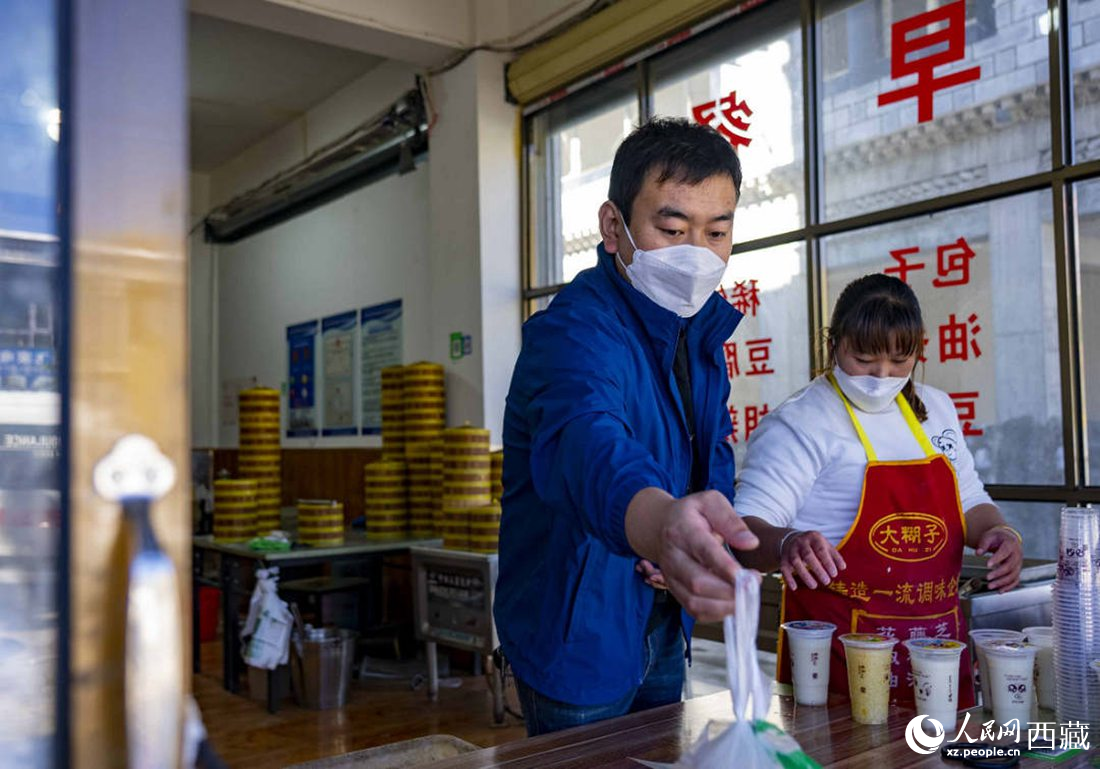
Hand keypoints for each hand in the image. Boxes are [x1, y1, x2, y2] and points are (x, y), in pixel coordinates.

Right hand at [628, 489, 759, 622]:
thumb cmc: (690, 514)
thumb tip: (750, 543)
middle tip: (753, 585)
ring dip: (724, 605)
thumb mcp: (711, 502)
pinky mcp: (674, 590)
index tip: (745, 577)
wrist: (659, 526)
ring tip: (745, 597)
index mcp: (683, 531)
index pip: (703, 551)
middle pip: (697, 582)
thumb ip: (731, 521)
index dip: (724, 567)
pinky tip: (731, 603)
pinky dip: (715, 613)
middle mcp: (673, 556)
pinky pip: (694, 610)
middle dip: (730, 590)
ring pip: (694, 601)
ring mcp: (671, 576)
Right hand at [780, 530, 846, 590]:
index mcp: (814, 538)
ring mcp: (791, 550)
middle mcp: (801, 542)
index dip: (828, 562)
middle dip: (817, 569)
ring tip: (814, 586)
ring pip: (796, 562)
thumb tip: (842, 567)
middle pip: (808, 555)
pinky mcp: (784, 558)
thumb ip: (835, 556)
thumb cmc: (814, 545)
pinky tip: (794, 587)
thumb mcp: (825, 545)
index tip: (834, 574)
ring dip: (804, 575)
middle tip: (827, 581)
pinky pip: (784, 568)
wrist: (792, 539)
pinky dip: (788, 578)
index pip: (821, 550)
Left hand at [976, 526, 1022, 591]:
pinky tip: (1000, 591)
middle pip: (1010, 566)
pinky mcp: (1017, 570)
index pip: (1005, 552)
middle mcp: (1017, 554)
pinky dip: (1009, 587)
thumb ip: (983, 544)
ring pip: (1013, 575)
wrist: (1007, 538)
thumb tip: (978, 553)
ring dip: (1002, 582)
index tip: (987, 564)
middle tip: (987, 578)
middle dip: (999, 573)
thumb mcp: (989, 536)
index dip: (997, 559)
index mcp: (1010, 544)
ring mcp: (1018, 563)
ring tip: (990, 586)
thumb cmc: (997, 537)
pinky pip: (1015, 580)